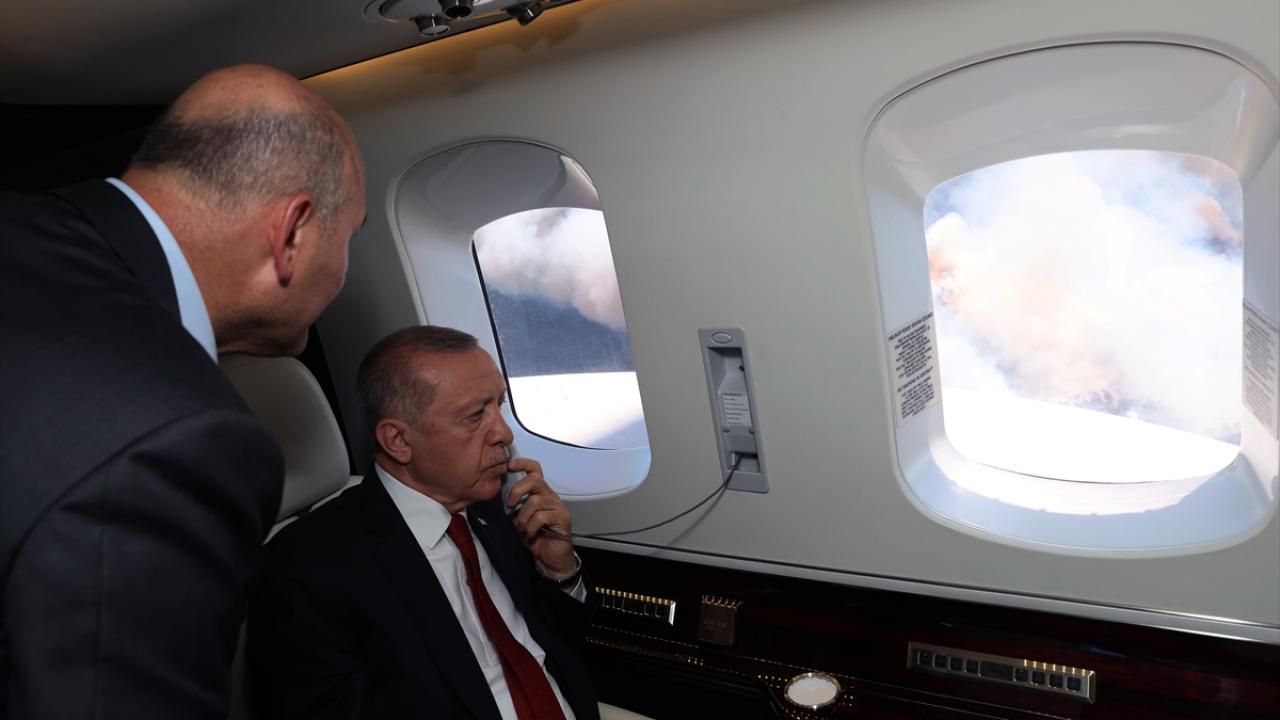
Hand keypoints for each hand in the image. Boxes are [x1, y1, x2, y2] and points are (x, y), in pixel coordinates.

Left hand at [504, 456, 575, 575]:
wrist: (551, 558)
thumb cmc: (536, 537)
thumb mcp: (520, 518)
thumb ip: (516, 505)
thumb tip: (501, 496)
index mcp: (540, 492)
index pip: (535, 470)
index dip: (523, 463)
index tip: (510, 465)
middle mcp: (550, 496)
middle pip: (535, 480)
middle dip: (517, 490)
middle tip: (510, 505)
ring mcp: (558, 506)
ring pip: (535, 501)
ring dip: (523, 517)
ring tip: (523, 528)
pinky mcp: (562, 518)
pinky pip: (541, 516)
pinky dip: (531, 527)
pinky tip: (531, 534)